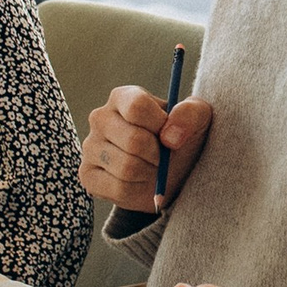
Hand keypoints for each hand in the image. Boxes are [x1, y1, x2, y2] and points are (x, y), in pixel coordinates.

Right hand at [80, 83, 210, 214]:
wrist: (174, 172)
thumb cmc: (183, 138)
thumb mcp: (198, 119)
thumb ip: (190, 114)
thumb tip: (170, 137)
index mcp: (123, 97)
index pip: (137, 106)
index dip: (160, 124)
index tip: (171, 134)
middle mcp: (100, 118)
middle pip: (133, 140)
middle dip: (158, 154)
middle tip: (163, 156)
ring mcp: (90, 147)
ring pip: (126, 167)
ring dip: (149, 173)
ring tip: (152, 168)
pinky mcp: (88, 175)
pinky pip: (117, 188)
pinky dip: (137, 190)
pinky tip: (139, 181)